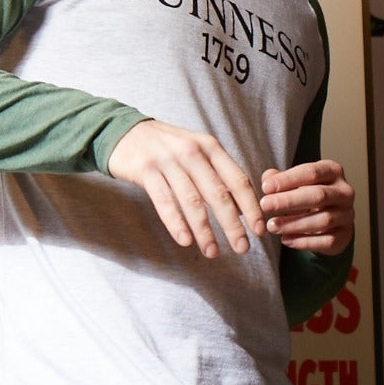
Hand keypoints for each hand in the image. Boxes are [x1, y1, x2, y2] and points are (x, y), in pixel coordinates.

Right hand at [106, 119, 262, 257]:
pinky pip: (164, 201)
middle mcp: (193, 152)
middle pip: (218, 194)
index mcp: (211, 147)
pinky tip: (185, 241)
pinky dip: (176, 223)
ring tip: (213, 252)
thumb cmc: (167, 148)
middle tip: (242, 248)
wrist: (124, 132)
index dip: (250, 206)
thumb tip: (243, 208)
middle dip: (232, 224)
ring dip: (205, 230)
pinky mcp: (146, 171)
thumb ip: (218, 175)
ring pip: (193, 201)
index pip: (238, 180)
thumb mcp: (197, 152)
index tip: (259, 229)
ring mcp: (168, 161)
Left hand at [260, 160, 354, 253]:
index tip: (265, 187)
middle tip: (265, 205)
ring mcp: (347, 214)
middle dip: (289, 201)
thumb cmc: (309, 196)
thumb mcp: (296, 183)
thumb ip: (280, 179)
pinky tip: (285, 239)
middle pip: (318, 195)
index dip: (287, 180)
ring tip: (272, 226)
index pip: (311, 172)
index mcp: (333, 172)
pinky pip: (326, 240)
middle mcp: (344, 192)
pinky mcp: (344, 235)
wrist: (331, 221)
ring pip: (323, 220)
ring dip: (294, 224)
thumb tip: (268, 178)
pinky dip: (304, 241)